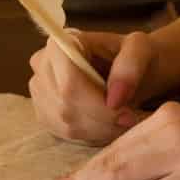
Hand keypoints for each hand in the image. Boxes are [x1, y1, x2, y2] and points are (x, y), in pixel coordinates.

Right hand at [27, 27, 158, 145]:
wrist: (127, 69)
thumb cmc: (132, 54)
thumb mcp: (140, 49)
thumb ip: (130, 66)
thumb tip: (114, 99)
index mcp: (59, 44)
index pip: (69, 84)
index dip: (97, 105)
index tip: (126, 112)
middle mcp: (41, 64)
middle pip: (65, 106)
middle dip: (102, 120)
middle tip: (129, 119)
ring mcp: (39, 90)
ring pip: (65, 124)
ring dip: (99, 129)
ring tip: (122, 120)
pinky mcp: (43, 112)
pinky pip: (64, 134)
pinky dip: (91, 135)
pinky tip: (108, 124)